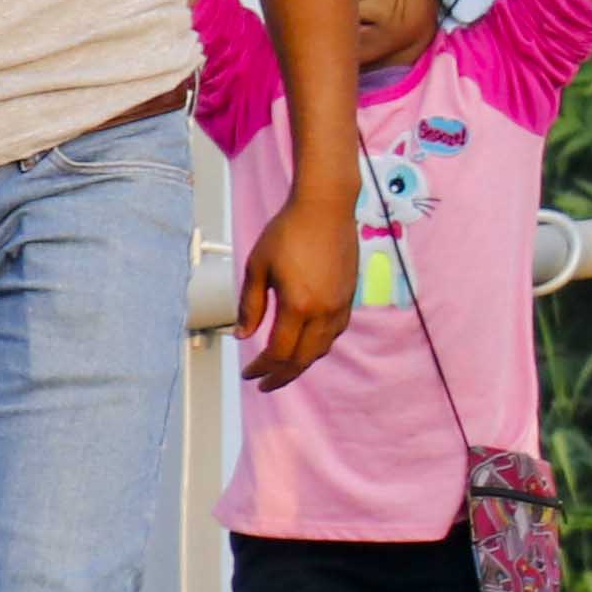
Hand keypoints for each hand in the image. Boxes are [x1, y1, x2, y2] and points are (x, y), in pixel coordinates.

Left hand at [238, 193, 355, 390]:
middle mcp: (323, 311)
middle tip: (264, 383)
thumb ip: (250, 305)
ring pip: (321, 348)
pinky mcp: (348, 297)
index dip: (262, 368)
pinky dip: (317, 345)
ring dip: (301, 362)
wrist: (326, 207)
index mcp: (298, 305)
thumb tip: (242, 335)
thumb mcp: (257, 267)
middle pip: (303, 359)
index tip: (248, 374)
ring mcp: (340, 305)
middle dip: (282, 375)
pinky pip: (334, 333)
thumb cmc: (287, 231)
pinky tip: (306, 342)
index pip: (279, 352)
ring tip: (283, 367)